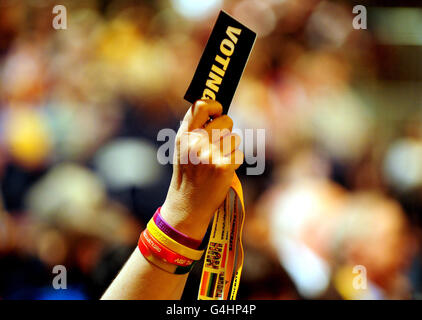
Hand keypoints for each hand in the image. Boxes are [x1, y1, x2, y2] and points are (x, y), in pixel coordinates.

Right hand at [160, 100, 242, 239]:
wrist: (187, 204)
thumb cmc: (188, 174)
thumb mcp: (182, 149)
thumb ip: (194, 128)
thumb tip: (215, 108)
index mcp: (184, 136)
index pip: (201, 106)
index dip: (214, 105)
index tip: (217, 111)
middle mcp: (196, 143)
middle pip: (225, 120)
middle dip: (226, 130)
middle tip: (219, 143)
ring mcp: (210, 155)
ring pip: (235, 137)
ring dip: (231, 147)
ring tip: (218, 160)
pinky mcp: (223, 167)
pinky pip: (239, 153)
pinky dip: (234, 161)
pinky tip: (223, 170)